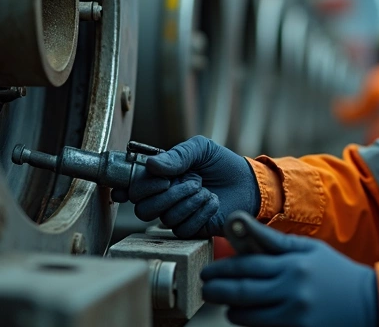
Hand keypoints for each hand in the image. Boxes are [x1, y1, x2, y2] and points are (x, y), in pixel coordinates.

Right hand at [112, 136, 259, 237]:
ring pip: (165, 219)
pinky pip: (183, 229)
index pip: (133, 188)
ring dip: (188, 201)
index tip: (152, 182)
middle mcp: (164, 198)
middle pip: (143, 209)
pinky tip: (211, 201)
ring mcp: (177, 215)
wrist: (248, 182)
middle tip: (190, 181)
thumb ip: (177, 155)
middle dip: (166, 195)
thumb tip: (151, 165)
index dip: (130, 188)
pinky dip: (200, 213)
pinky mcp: (192, 230)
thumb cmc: (221, 163)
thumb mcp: (201, 149)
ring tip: (205, 189)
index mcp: (160, 177)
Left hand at [201, 216, 378, 326]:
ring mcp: (295, 314)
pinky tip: (245, 316)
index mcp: (293, 263)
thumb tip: (238, 221)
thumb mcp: (307, 249)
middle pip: (242, 290)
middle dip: (217, 290)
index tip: (209, 270)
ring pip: (248, 315)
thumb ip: (272, 240)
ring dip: (231, 309)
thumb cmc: (334, 273)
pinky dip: (250, 323)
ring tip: (225, 303)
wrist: (369, 303)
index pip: (247, 265)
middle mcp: (292, 289)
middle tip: (206, 288)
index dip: (223, 269)